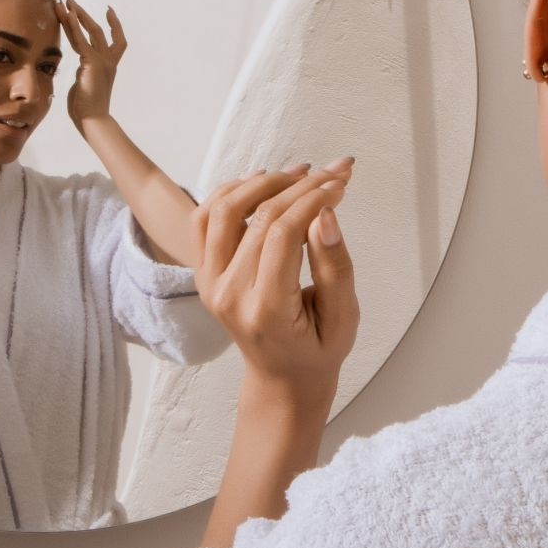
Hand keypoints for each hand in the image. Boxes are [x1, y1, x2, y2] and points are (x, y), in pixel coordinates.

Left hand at [55, 0, 126, 128]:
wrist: (93, 119)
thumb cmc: (87, 109)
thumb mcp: (86, 86)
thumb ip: (84, 76)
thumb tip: (79, 74)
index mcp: (108, 66)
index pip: (116, 41)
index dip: (114, 24)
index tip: (108, 10)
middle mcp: (107, 61)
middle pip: (99, 31)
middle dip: (84, 14)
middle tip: (71, 0)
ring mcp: (101, 60)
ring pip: (89, 31)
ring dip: (75, 14)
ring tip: (64, 1)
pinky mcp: (90, 62)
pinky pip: (80, 39)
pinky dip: (72, 25)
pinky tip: (66, 14)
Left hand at [192, 162, 359, 409]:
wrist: (282, 375)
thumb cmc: (318, 348)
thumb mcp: (343, 317)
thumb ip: (335, 267)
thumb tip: (326, 214)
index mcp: (264, 310)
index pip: (284, 234)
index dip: (314, 200)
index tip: (341, 184)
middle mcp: (228, 295)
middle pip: (259, 217)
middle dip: (301, 186)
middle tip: (333, 171)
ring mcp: (209, 282)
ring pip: (224, 209)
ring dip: (263, 182)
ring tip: (299, 173)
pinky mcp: (203, 272)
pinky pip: (204, 218)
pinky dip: (231, 192)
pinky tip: (263, 184)